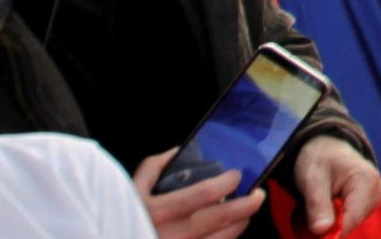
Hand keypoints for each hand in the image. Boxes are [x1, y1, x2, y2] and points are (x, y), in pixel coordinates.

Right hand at [133, 150, 264, 238]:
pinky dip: (227, 238)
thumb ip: (154, 167)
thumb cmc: (122, 217)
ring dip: (241, 223)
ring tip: (247, 210)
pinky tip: (230, 229)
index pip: (204, 194)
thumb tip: (179, 151)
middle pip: (222, 219)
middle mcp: (172, 235)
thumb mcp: (129, 191)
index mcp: (158, 212)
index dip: (227, 182)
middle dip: (248, 204)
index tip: (237, 174)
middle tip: (258, 193)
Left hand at [291, 135, 380, 234]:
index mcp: (367, 181)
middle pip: (352, 223)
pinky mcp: (372, 201)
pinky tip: (330, 206)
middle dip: (330, 225)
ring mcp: (377, 196)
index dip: (330, 231)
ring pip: (352, 223)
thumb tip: (322, 231)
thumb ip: (317, 205)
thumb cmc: (319, 158)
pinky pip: (353, 218)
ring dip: (334, 221)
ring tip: (320, 205)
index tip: (311, 231)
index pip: (351, 219)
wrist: (326, 147)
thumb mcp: (312, 178)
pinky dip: (339, 218)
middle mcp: (378, 190)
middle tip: (312, 213)